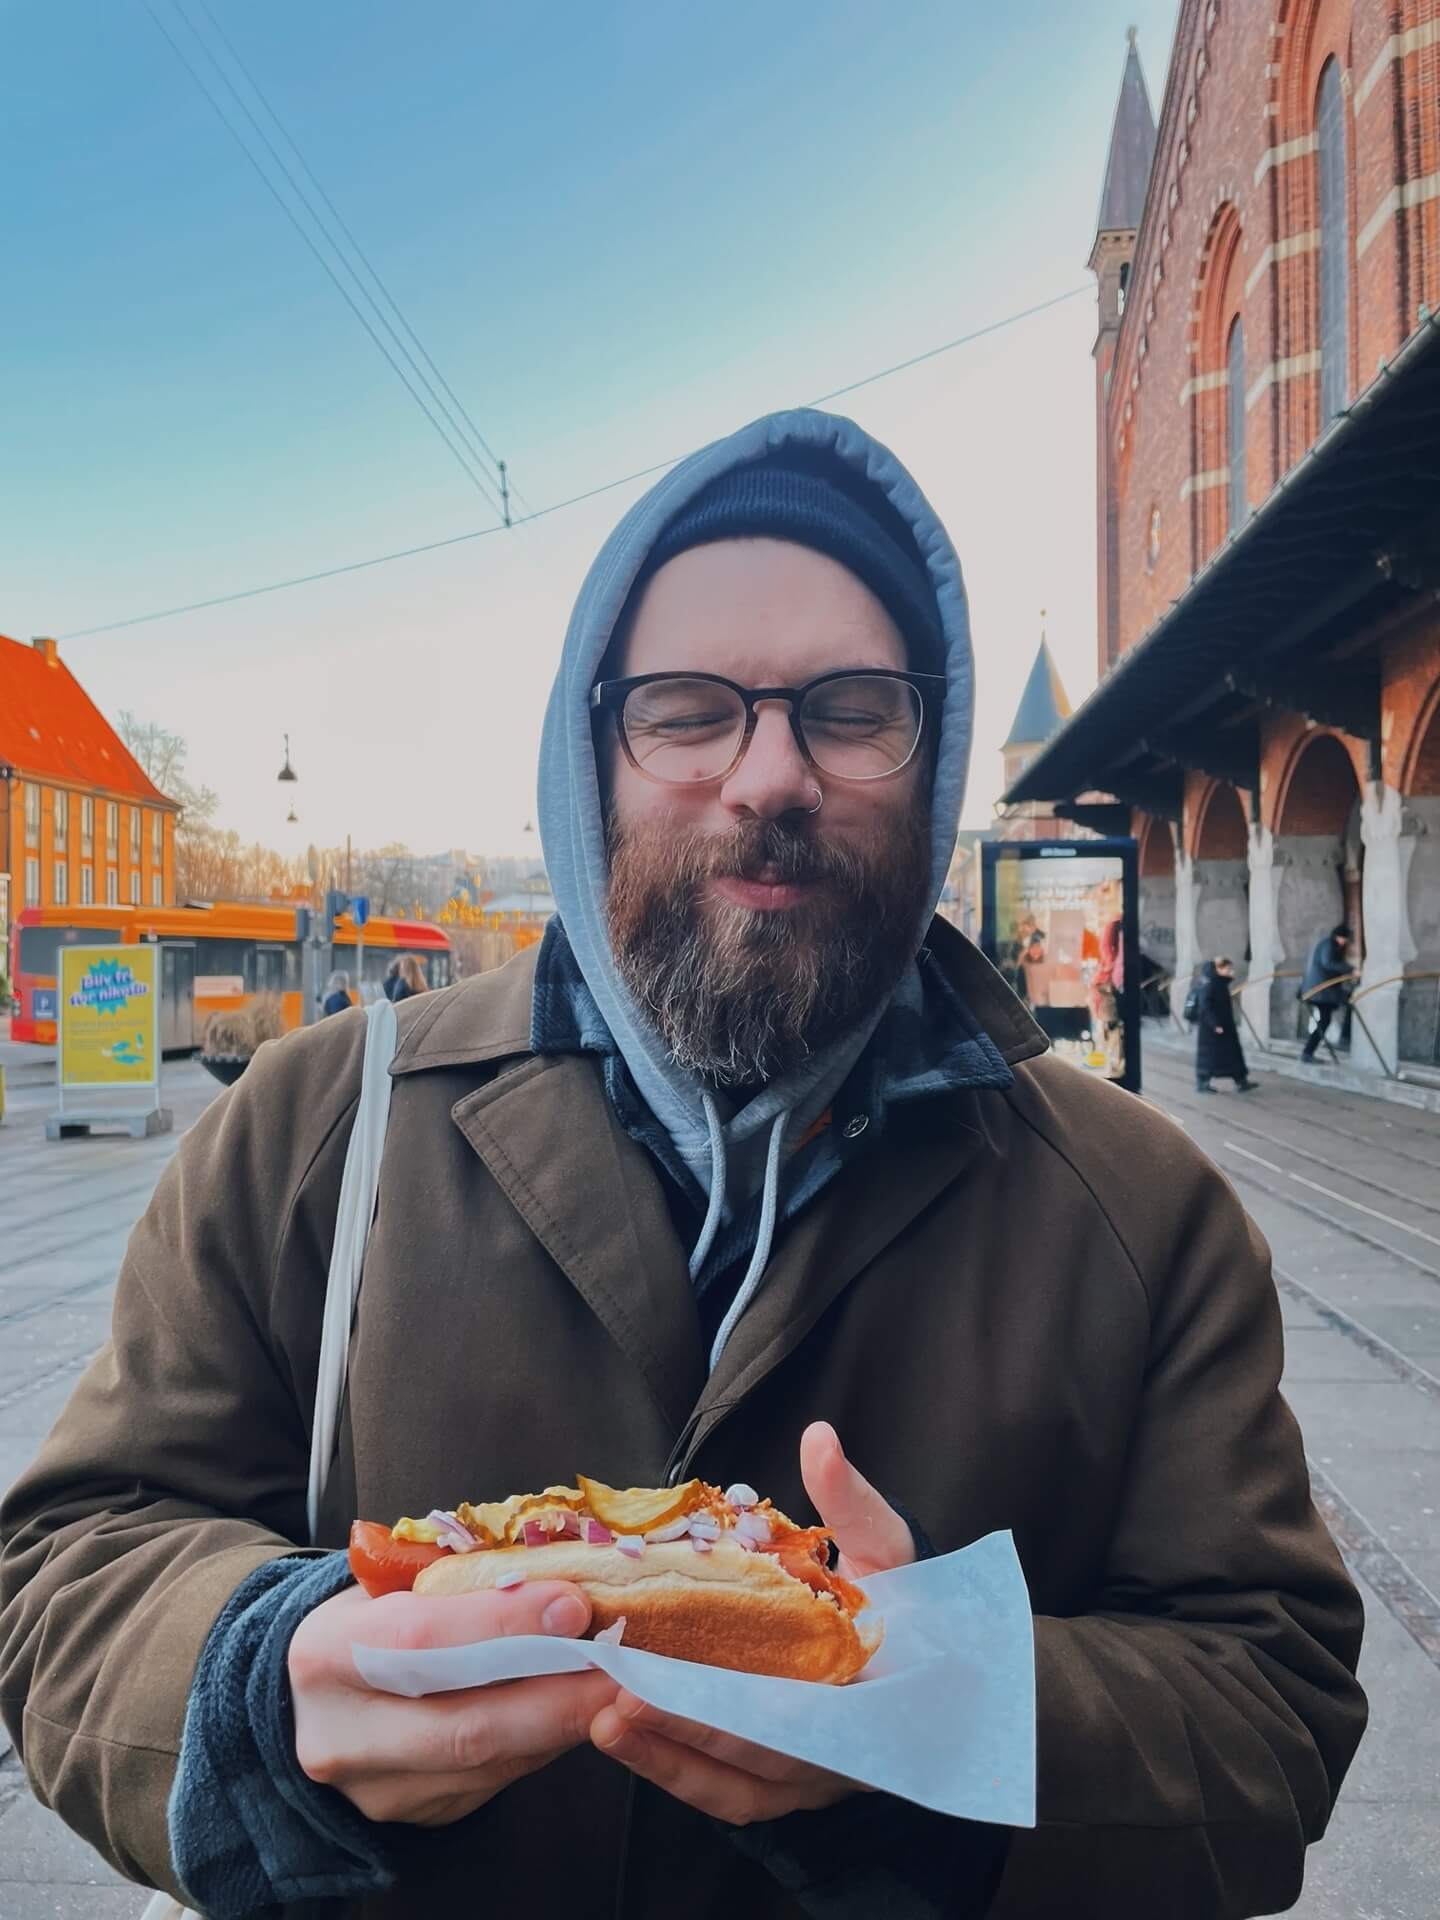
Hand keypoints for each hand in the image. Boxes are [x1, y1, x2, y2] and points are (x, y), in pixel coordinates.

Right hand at [289, 1579, 618, 1825]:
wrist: (298, 1699)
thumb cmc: (361, 1621)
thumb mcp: (387, 1582)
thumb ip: (457, 1577)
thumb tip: (557, 1567)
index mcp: (327, 1654)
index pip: (423, 1643)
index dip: (505, 1625)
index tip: (574, 1605)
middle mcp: (344, 1735)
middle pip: (464, 1727)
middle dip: (556, 1697)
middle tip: (621, 1667)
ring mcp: (376, 1789)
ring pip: (488, 1764)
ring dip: (561, 1723)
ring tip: (613, 1684)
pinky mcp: (413, 1815)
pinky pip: (494, 1782)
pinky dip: (541, 1744)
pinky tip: (571, 1710)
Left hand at [590, 1421, 912, 1822]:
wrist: (924, 1642)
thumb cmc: (898, 1591)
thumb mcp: (884, 1542)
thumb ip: (849, 1499)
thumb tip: (818, 1438)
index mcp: (870, 1696)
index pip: (791, 1727)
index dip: (722, 1718)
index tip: (649, 1688)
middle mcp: (840, 1750)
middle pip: (753, 1764)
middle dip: (679, 1737)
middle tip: (612, 1701)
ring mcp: (810, 1776)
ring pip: (731, 1788)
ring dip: (666, 1761)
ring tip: (603, 1723)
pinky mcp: (781, 1783)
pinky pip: (724, 1791)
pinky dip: (674, 1769)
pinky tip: (625, 1737)